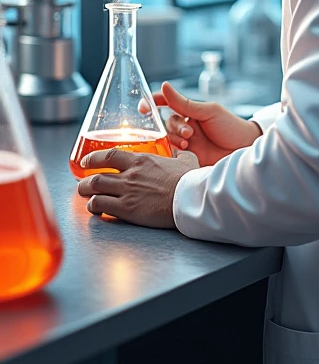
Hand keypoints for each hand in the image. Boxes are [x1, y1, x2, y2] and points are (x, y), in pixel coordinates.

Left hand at [77, 148, 198, 227]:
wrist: (189, 198)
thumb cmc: (189, 180)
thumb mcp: (186, 160)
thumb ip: (180, 155)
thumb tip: (180, 154)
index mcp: (142, 160)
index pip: (110, 155)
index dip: (94, 158)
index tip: (88, 161)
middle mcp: (130, 174)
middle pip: (97, 173)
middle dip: (85, 179)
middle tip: (83, 182)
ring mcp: (126, 190)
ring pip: (94, 188)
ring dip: (85, 192)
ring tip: (84, 196)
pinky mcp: (126, 208)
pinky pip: (100, 205)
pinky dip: (93, 206)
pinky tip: (95, 209)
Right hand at [149, 82, 261, 166]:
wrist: (245, 150)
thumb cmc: (231, 127)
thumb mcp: (208, 111)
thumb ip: (184, 103)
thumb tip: (163, 86)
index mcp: (190, 111)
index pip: (165, 104)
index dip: (151, 104)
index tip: (144, 107)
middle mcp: (186, 126)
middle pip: (166, 124)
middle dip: (173, 128)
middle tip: (189, 134)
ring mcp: (186, 142)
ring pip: (167, 139)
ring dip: (174, 140)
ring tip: (188, 144)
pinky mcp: (187, 159)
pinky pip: (171, 155)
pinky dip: (173, 154)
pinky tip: (183, 153)